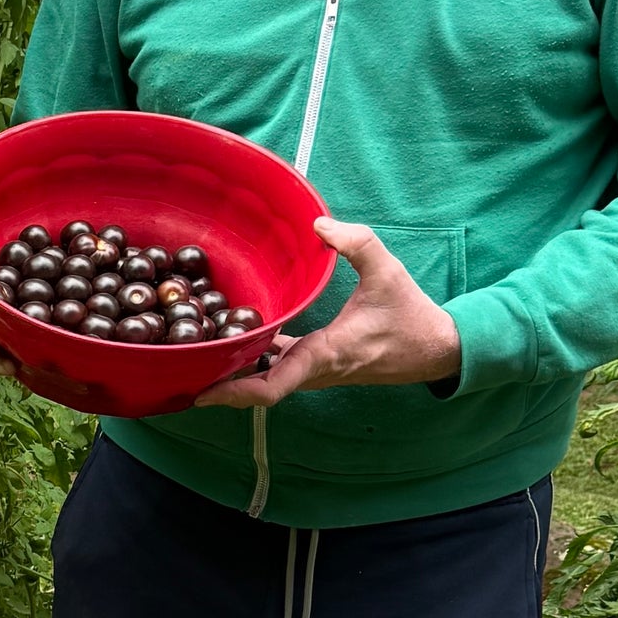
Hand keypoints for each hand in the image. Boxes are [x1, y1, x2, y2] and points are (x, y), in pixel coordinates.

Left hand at [193, 218, 460, 409]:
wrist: (437, 349)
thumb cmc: (412, 314)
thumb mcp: (388, 271)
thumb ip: (356, 243)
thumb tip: (318, 225)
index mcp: (325, 355)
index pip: (272, 387)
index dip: (233, 393)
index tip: (201, 392)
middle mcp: (314, 370)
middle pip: (256, 387)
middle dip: (219, 381)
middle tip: (180, 365)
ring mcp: (315, 371)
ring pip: (265, 379)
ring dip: (233, 371)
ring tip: (195, 351)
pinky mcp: (318, 364)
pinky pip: (278, 367)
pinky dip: (253, 359)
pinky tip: (232, 336)